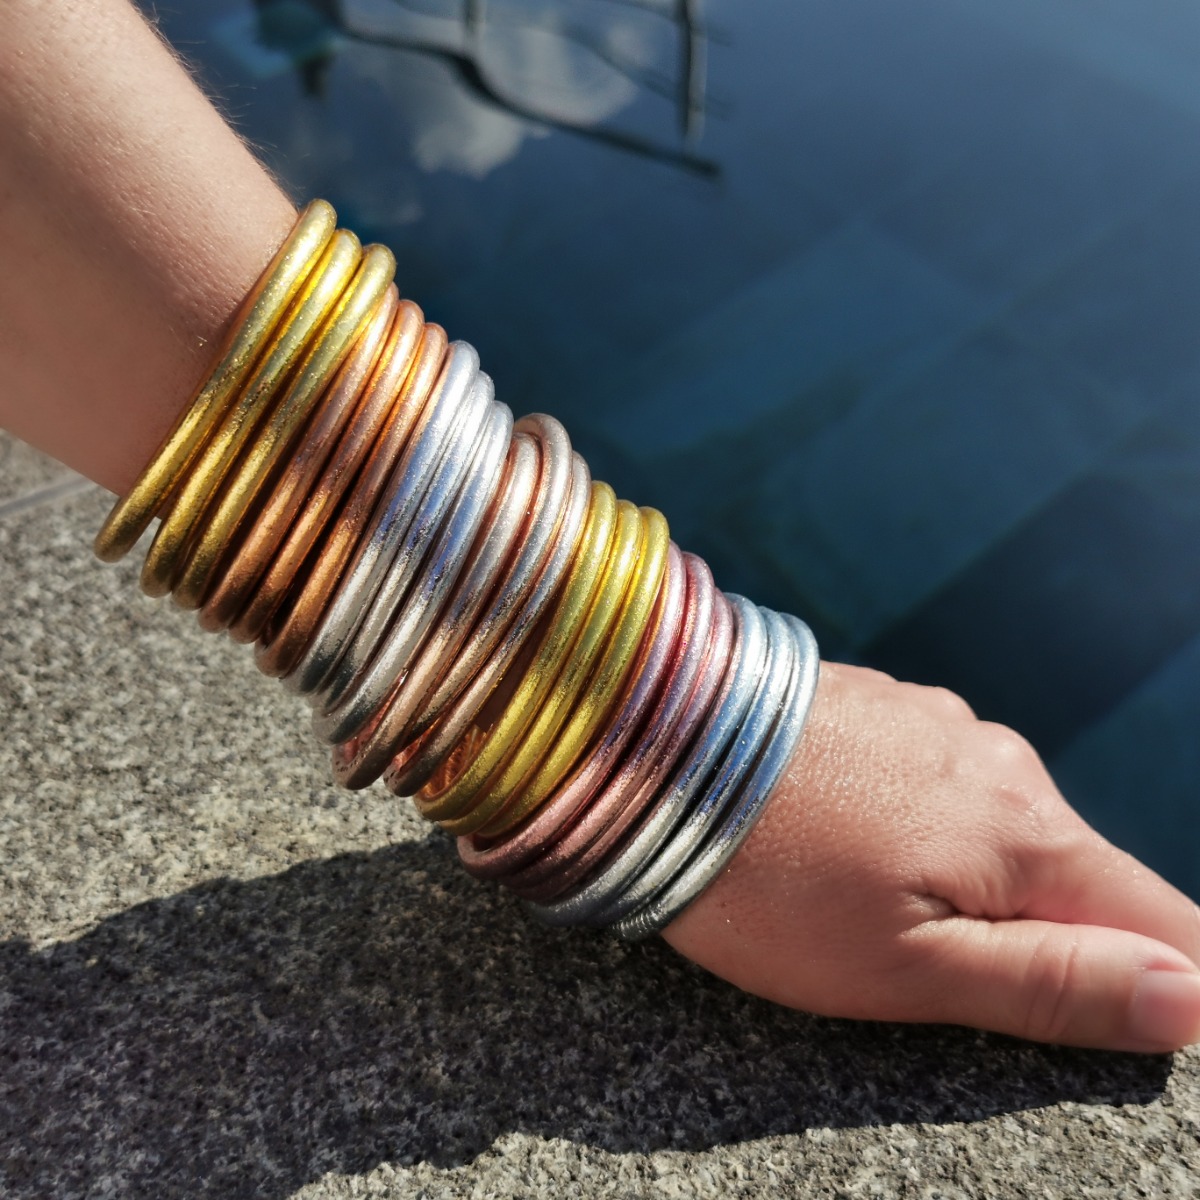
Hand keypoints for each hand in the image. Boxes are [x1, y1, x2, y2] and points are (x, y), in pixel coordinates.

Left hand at [665, 662, 1199, 1052]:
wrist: (648, 748)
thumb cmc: (766, 880)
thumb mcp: (904, 967)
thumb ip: (1052, 982)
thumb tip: (1189, 1000)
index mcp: (1026, 834)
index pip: (1167, 921)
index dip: (1162, 983)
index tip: (1087, 1004)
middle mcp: (1000, 761)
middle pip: (1080, 873)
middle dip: (1042, 930)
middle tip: (927, 962)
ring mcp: (936, 722)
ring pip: (998, 823)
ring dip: (967, 872)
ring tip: (864, 897)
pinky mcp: (880, 707)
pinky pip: (935, 779)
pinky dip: (913, 821)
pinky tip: (839, 835)